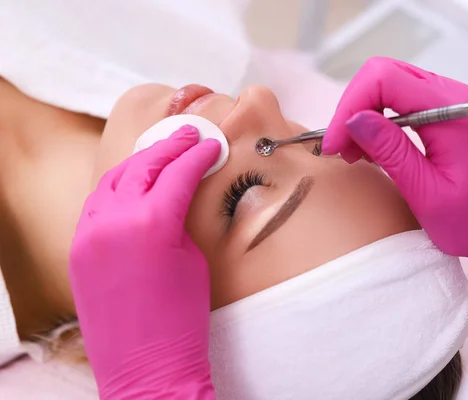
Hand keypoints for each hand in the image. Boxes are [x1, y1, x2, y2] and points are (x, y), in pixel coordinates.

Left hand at [69, 125, 218, 398]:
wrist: (147, 366)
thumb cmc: (181, 318)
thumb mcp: (192, 260)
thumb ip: (180, 219)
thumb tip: (175, 195)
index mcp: (152, 223)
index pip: (179, 173)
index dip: (199, 155)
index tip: (213, 145)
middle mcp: (113, 221)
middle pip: (143, 166)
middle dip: (169, 147)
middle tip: (189, 135)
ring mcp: (89, 234)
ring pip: (113, 180)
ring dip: (140, 162)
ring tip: (162, 152)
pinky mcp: (78, 249)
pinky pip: (96, 204)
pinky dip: (117, 187)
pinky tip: (133, 183)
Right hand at [322, 57, 467, 275]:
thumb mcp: (427, 193)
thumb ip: (391, 152)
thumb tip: (354, 120)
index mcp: (453, 110)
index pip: (385, 79)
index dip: (351, 107)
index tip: (335, 144)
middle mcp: (452, 94)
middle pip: (383, 74)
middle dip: (352, 109)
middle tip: (340, 148)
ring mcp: (447, 99)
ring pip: (386, 84)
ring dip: (361, 115)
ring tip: (353, 153)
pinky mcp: (441, 110)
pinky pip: (397, 99)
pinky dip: (375, 120)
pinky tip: (371, 148)